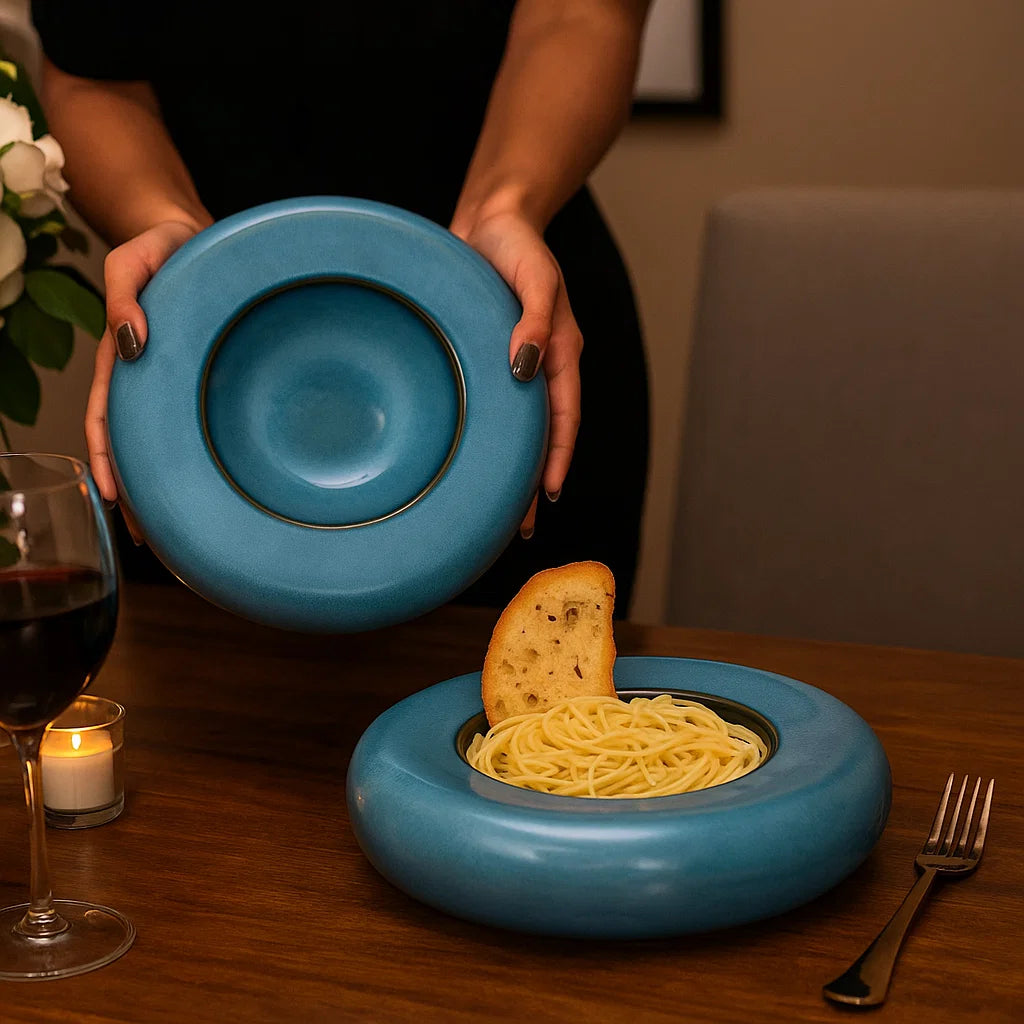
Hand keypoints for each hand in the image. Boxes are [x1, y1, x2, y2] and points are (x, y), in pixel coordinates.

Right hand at [86, 220, 200, 506]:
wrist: (197, 236)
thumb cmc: (163, 246)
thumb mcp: (133, 260)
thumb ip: (123, 295)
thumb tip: (131, 342)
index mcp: (123, 357)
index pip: (107, 417)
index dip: (106, 458)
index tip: (111, 496)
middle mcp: (144, 377)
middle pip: (131, 444)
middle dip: (133, 491)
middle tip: (145, 536)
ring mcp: (171, 381)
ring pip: (160, 442)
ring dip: (159, 485)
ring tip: (170, 530)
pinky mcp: (201, 378)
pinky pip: (192, 424)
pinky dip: (190, 456)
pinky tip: (205, 483)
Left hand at [451, 209, 581, 536]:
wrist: (490, 220)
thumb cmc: (515, 245)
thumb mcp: (533, 277)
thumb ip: (534, 320)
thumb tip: (526, 368)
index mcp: (561, 351)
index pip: (564, 417)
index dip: (558, 458)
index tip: (548, 495)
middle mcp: (542, 365)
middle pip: (542, 435)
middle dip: (535, 482)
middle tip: (521, 526)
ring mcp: (517, 365)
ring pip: (520, 429)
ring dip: (515, 470)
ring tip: (500, 511)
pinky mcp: (491, 359)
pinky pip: (496, 408)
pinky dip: (493, 440)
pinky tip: (476, 461)